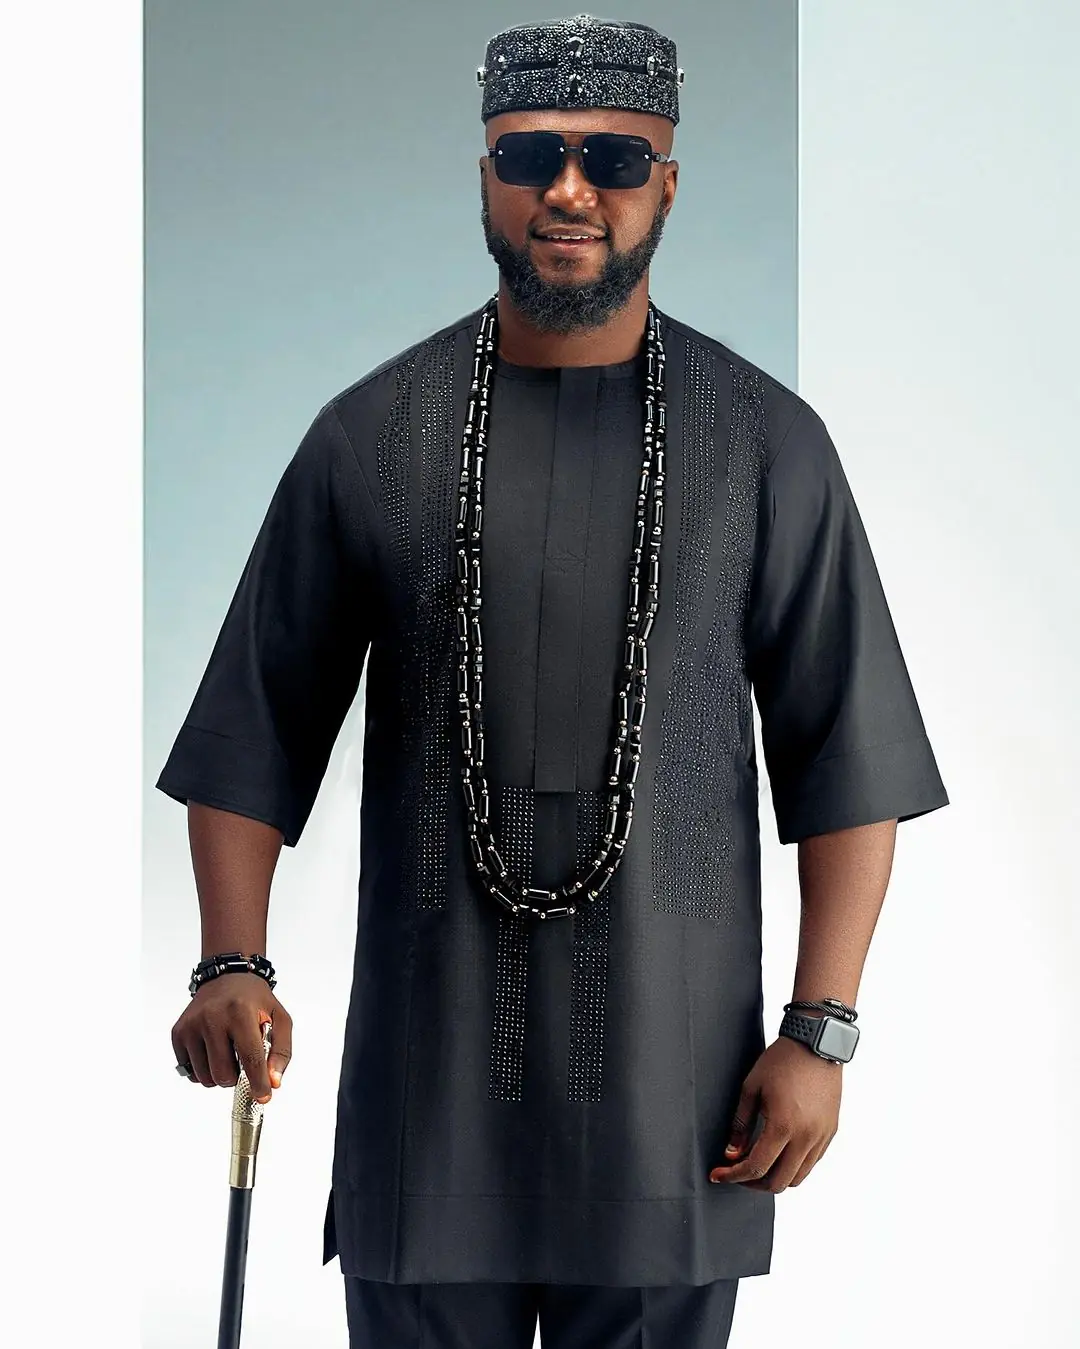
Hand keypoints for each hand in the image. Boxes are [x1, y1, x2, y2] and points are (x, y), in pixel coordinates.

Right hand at [171, 973, 292, 1104]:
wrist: (227, 976)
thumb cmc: (254, 999)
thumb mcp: (279, 1018)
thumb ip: (281, 1051)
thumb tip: (273, 1083)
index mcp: (240, 1012)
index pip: (250, 1058)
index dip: (258, 1082)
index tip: (263, 1097)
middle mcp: (212, 1018)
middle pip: (224, 1074)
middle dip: (237, 1077)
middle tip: (242, 1062)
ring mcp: (191, 1026)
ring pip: (205, 1078)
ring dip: (220, 1075)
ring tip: (228, 1054)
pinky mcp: (178, 1033)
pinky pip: (190, 1072)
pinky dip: (204, 1070)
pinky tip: (213, 1051)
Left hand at [709, 1036, 841, 1192]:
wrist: (816, 1044)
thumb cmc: (782, 1061)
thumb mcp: (751, 1088)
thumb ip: (740, 1124)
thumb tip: (732, 1153)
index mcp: (783, 1127)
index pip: (756, 1168)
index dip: (733, 1176)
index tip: (719, 1174)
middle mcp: (806, 1138)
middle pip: (778, 1183)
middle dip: (753, 1183)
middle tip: (736, 1173)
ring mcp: (821, 1137)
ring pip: (798, 1177)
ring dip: (775, 1177)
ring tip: (757, 1164)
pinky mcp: (830, 1132)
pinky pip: (811, 1162)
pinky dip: (793, 1166)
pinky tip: (779, 1152)